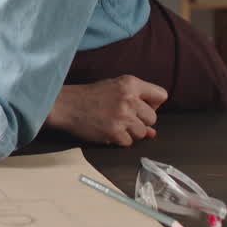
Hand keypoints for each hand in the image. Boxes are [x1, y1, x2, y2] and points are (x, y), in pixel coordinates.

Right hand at [46, 75, 167, 145]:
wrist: (65, 105)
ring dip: (130, 132)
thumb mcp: (114, 88)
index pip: (161, 95)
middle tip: (123, 117)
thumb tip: (153, 132)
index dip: (153, 104)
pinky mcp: (114, 132)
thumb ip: (136, 103)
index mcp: (130, 83)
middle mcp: (129, 99)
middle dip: (141, 121)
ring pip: (143, 133)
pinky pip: (128, 142)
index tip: (141, 107)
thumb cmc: (89, 96)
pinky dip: (119, 139)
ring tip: (114, 124)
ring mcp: (122, 116)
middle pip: (153, 118)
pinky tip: (107, 130)